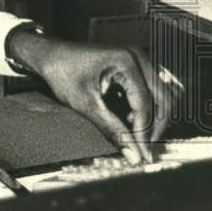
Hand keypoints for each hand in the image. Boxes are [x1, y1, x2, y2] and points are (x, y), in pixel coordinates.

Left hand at [10, 32, 173, 163]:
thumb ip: (111, 129)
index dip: (145, 133)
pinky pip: (151, 90)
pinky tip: (131, 122)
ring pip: (161, 95)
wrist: (49, 55)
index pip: (146, 104)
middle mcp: (136, 57)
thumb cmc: (61, 72)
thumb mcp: (85, 104)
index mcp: (126, 61)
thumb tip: (133, 155)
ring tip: (136, 136)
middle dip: (154, 127)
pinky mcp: (133, 65)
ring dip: (153, 118)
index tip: (142, 155)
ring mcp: (137, 59)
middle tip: (143, 149)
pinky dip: (146, 109)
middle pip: (162, 99)